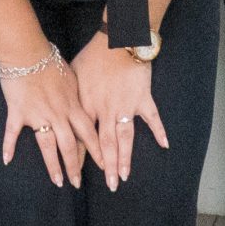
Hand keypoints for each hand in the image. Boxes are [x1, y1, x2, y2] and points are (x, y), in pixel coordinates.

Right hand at [0, 59, 97, 187]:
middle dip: (75, 166)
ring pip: (48, 146)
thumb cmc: (50, 61)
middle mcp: (57, 114)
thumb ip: (77, 94)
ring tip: (58, 181)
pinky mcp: (18, 112)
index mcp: (72, 105)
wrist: (27, 52)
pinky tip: (6, 160)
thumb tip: (85, 103)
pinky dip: (8, 146)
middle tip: (77, 183)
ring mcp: (37, 115)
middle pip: (70, 145)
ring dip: (53, 165)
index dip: (97, 151)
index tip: (104, 166)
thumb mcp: (72, 76)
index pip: (88, 133)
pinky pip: (12, 132)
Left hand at [72, 32, 167, 190]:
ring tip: (126, 176)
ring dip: (126, 158)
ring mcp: (126, 106)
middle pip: (106, 144)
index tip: (78, 174)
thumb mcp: (73, 75)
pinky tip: (164, 145)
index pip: (83, 137)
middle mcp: (106, 110)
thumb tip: (60, 111)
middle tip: (110, 185)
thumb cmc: (92, 55)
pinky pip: (152, 118)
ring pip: (125, 138)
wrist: (117, 39)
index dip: (81, 157)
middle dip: (107, 167)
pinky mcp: (142, 98)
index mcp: (87, 105)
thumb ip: (69, 97)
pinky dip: (159, 131)